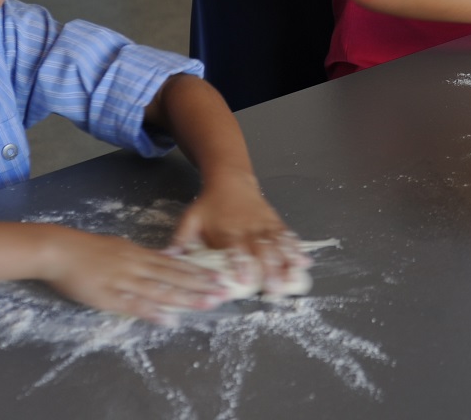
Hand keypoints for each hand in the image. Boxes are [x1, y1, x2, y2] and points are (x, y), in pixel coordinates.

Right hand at [38, 226, 230, 324]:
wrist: (59, 250)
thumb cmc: (85, 250)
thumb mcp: (118, 247)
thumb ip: (138, 257)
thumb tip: (159, 262)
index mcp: (138, 254)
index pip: (175, 263)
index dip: (197, 271)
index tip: (218, 276)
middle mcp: (137, 265)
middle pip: (175, 275)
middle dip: (201, 283)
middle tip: (224, 290)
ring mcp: (125, 280)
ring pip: (161, 289)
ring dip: (186, 297)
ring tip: (208, 303)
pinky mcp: (109, 296)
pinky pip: (135, 305)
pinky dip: (153, 312)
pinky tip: (170, 319)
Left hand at [170, 171, 309, 294]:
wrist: (231, 180)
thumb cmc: (210, 205)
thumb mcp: (190, 219)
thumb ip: (180, 241)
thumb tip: (165, 260)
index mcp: (227, 231)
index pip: (235, 248)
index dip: (241, 263)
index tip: (246, 279)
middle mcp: (248, 228)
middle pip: (262, 250)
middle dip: (270, 270)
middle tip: (275, 290)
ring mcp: (264, 225)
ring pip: (278, 245)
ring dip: (287, 263)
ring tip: (294, 281)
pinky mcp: (275, 222)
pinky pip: (287, 236)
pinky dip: (297, 249)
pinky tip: (305, 262)